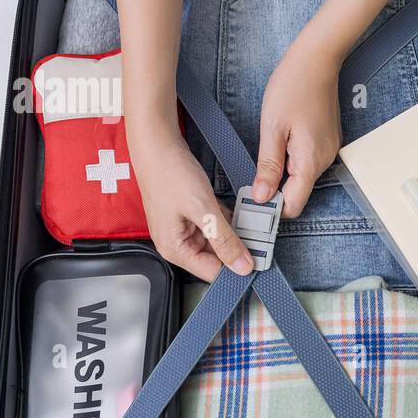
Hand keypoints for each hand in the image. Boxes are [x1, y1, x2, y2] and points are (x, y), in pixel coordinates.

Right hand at [129, 122, 253, 280]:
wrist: (157, 144)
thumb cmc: (170, 174)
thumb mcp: (203, 209)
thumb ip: (224, 240)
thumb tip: (242, 267)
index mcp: (175, 249)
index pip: (213, 273)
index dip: (237, 268)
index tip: (260, 260)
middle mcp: (177, 244)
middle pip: (216, 258)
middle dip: (237, 247)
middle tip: (258, 237)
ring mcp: (183, 230)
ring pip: (218, 241)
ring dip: (234, 232)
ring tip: (248, 222)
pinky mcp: (190, 217)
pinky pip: (214, 226)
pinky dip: (226, 219)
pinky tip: (234, 210)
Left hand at [252, 37, 343, 216]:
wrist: (317, 60)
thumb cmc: (293, 87)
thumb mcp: (272, 128)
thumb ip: (268, 166)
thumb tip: (262, 196)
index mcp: (310, 161)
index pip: (294, 205)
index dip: (273, 207)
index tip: (252, 201)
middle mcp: (324, 160)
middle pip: (298, 192)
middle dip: (276, 190)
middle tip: (252, 175)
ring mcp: (329, 150)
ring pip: (303, 177)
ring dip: (284, 173)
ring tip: (269, 150)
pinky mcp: (327, 141)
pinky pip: (308, 162)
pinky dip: (293, 160)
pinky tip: (283, 141)